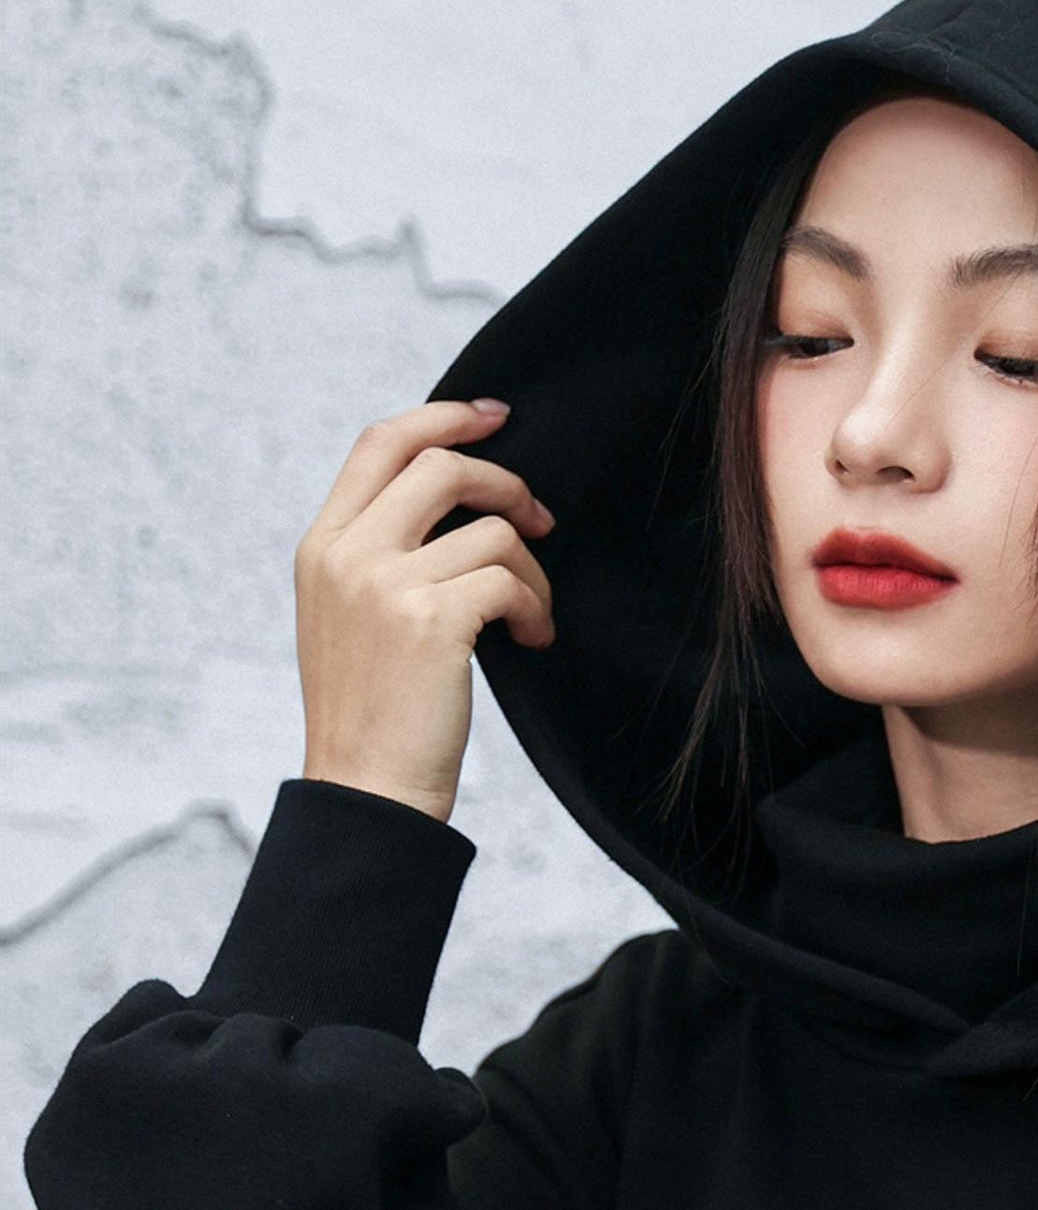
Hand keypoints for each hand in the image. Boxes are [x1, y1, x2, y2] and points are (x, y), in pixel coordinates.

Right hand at [294, 399, 555, 827]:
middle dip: (507, 484)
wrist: (367, 792)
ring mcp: (384, 583)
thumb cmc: (374, 717)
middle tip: (542, 522)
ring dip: (531, 570)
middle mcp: (346, 553)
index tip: (495, 417)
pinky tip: (533, 639)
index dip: (444, 416)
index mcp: (322, 546)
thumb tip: (460, 508)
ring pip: (490, 529)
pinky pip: (508, 579)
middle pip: (441, 464)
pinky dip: (535, 607)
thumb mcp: (352, 620)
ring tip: (531, 616)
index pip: (381, 442)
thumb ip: (382, 556)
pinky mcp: (431, 620)